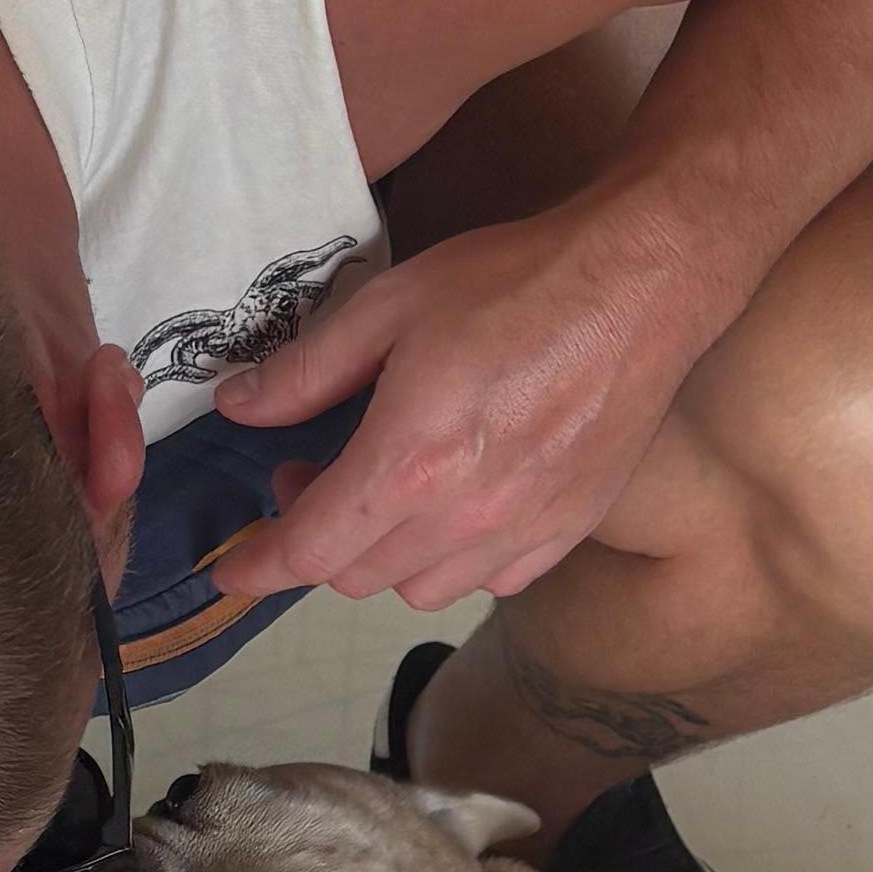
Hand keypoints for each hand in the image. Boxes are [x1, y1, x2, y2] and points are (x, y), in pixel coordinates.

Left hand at [228, 213, 709, 608]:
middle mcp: (465, 518)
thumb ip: (307, 369)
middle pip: (358, 575)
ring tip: (387, 490)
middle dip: (317, 538)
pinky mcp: (569, 529)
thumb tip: (241, 403)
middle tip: (312, 474)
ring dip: (384, 555)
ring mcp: (522, 531)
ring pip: (421, 588)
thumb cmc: (517, 283)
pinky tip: (457, 505)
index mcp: (409, 464)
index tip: (232, 570)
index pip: (310, 551)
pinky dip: (454, 560)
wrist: (641, 287)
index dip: (258, 566)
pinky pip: (490, 580)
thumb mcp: (389, 306)